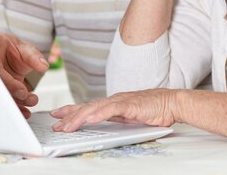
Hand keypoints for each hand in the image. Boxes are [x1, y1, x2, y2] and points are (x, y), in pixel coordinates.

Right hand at [0, 33, 49, 117]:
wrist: (12, 61)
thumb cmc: (13, 51)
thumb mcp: (24, 48)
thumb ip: (33, 56)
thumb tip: (43, 66)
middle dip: (9, 86)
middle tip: (23, 93)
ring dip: (15, 99)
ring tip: (31, 100)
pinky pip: (4, 99)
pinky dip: (15, 107)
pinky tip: (24, 111)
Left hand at [50, 89, 176, 131]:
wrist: (171, 103)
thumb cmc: (153, 110)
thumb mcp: (129, 117)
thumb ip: (115, 120)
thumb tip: (101, 125)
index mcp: (112, 104)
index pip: (87, 107)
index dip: (71, 111)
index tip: (57, 116)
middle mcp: (113, 100)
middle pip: (86, 108)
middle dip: (69, 116)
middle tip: (55, 124)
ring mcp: (120, 101)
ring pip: (94, 108)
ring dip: (79, 117)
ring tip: (67, 126)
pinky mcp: (130, 104)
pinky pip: (111, 109)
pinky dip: (99, 114)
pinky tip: (90, 119)